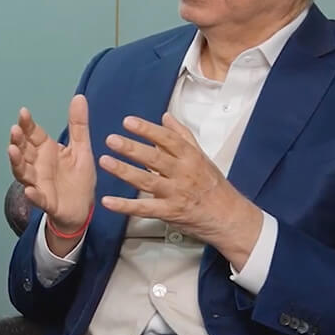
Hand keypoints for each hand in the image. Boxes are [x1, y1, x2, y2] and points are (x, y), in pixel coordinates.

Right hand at [8, 95, 96, 235]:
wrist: (83, 208)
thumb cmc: (78, 178)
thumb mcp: (82, 148)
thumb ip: (78, 125)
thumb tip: (79, 97)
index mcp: (46, 151)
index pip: (33, 134)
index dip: (27, 124)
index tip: (23, 113)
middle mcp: (38, 165)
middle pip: (24, 151)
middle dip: (18, 141)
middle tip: (15, 130)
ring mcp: (39, 183)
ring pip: (24, 172)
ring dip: (17, 162)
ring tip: (12, 152)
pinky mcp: (47, 201)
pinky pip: (38, 198)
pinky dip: (33, 195)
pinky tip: (29, 190)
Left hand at [99, 113, 262, 267]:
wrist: (229, 217)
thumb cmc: (213, 186)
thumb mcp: (202, 156)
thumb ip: (182, 136)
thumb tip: (166, 117)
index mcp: (190, 158)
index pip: (168, 139)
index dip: (148, 130)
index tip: (129, 122)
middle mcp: (183, 174)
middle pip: (155, 158)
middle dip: (132, 148)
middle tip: (112, 139)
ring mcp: (176, 194)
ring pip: (147, 181)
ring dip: (124, 171)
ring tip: (105, 161)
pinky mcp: (169, 212)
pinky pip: (144, 209)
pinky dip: (125, 206)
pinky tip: (108, 201)